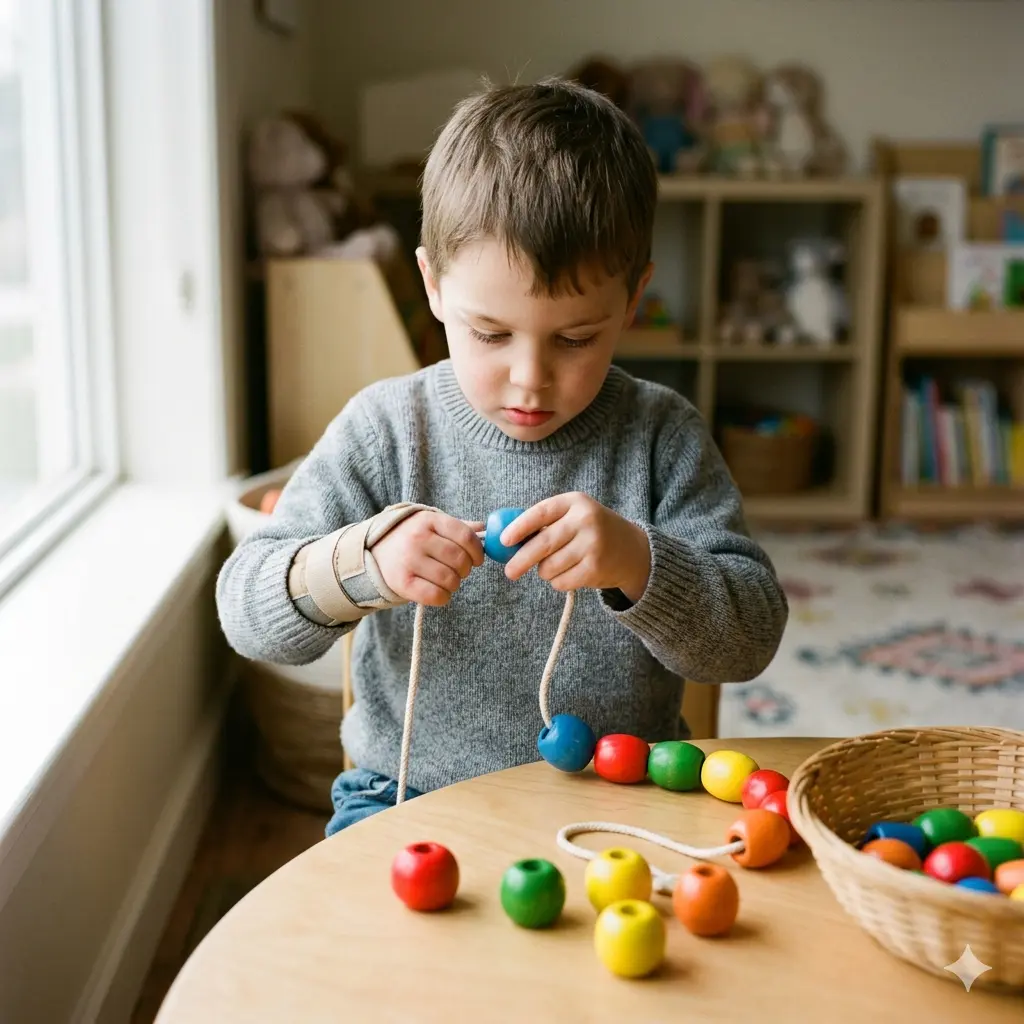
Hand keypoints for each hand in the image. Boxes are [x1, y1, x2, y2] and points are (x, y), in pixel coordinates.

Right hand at [372, 511, 483, 606]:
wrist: (373, 552)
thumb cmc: (411, 539)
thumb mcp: (431, 525)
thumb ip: (458, 527)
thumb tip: (485, 529)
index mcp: (429, 520)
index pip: (465, 536)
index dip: (477, 551)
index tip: (477, 559)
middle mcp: (418, 537)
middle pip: (460, 559)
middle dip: (466, 569)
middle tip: (459, 571)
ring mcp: (408, 560)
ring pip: (450, 579)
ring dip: (455, 584)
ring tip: (447, 580)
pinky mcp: (402, 582)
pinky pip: (436, 595)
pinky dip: (444, 597)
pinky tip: (439, 592)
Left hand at [501, 493, 650, 601]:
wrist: (632, 550)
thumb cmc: (591, 532)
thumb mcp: (573, 516)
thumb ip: (544, 523)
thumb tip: (505, 541)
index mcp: (575, 502)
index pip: (541, 513)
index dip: (519, 527)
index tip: (504, 541)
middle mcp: (585, 521)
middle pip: (543, 544)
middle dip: (521, 560)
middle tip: (509, 572)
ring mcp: (592, 545)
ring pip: (549, 566)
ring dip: (544, 572)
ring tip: (556, 565)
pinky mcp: (596, 568)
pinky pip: (561, 581)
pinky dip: (558, 582)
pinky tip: (570, 573)